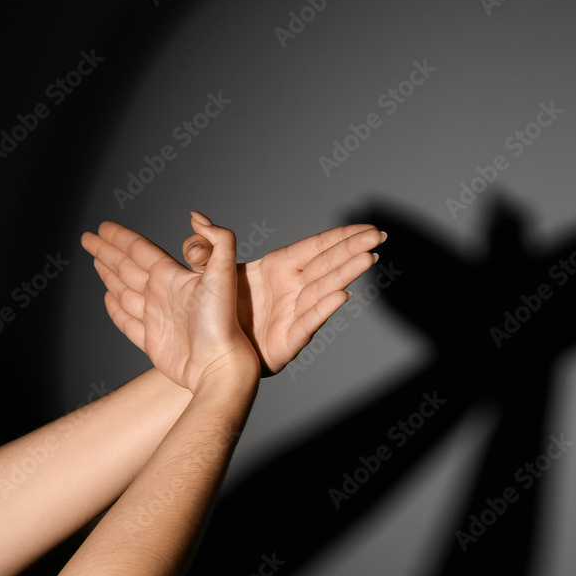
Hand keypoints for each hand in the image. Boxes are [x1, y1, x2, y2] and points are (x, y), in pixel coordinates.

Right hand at [81, 212, 257, 390]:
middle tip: (87, 238)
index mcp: (173, 277)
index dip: (120, 238)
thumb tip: (196, 217)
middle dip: (107, 251)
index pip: (140, 250)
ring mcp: (157, 318)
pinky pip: (128, 322)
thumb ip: (218, 240)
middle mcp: (163, 295)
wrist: (219, 366)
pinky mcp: (152, 341)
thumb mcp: (224, 273)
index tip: (102, 227)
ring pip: (125, 291)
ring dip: (109, 275)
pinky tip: (109, 298)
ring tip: (97, 262)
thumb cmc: (223, 323)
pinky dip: (115, 310)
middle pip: (127, 267)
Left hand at [182, 224, 385, 375]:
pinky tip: (341, 296)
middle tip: (378, 235)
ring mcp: (293, 314)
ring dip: (346, 273)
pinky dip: (324, 309)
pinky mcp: (288, 341)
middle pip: (327, 264)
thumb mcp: (204, 275)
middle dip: (352, 249)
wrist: (210, 357)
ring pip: (324, 289)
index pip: (314, 248)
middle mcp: (290, 289)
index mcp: (276, 269)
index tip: (365, 227)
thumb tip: (196, 218)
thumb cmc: (215, 316)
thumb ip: (203, 246)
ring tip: (368, 258)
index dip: (340, 237)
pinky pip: (308, 323)